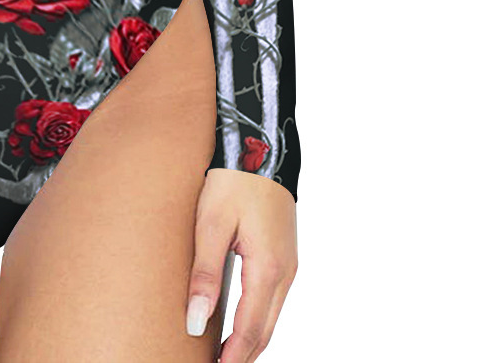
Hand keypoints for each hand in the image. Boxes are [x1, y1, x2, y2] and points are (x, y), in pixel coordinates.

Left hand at [186, 168, 297, 362]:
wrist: (260, 143)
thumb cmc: (234, 177)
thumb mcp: (211, 222)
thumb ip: (204, 274)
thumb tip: (195, 321)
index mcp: (268, 268)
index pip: (251, 330)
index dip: (233, 357)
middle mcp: (285, 272)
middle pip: (265, 330)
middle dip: (243, 355)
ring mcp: (288, 264)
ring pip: (270, 316)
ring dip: (250, 340)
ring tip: (224, 356)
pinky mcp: (283, 254)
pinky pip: (272, 298)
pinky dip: (257, 319)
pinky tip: (237, 324)